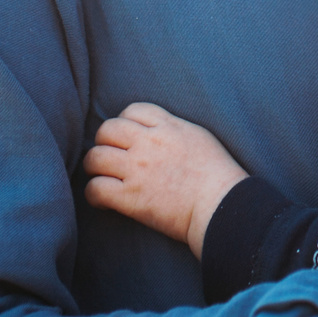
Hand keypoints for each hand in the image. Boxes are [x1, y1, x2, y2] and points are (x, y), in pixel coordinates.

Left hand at [83, 104, 249, 257]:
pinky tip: (104, 201)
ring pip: (95, 158)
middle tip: (110, 157)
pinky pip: (95, 189)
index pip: (132, 111)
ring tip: (102, 177)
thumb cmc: (218, 175)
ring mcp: (137, 170)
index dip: (125, 123)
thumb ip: (173, 128)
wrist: (223, 206)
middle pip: (107, 130)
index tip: (128, 138)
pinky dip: (94, 195)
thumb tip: (155, 131)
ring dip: (94, 167)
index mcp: (167, 127)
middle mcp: (148, 144)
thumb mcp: (199, 137)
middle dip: (104, 142)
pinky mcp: (130, 197)